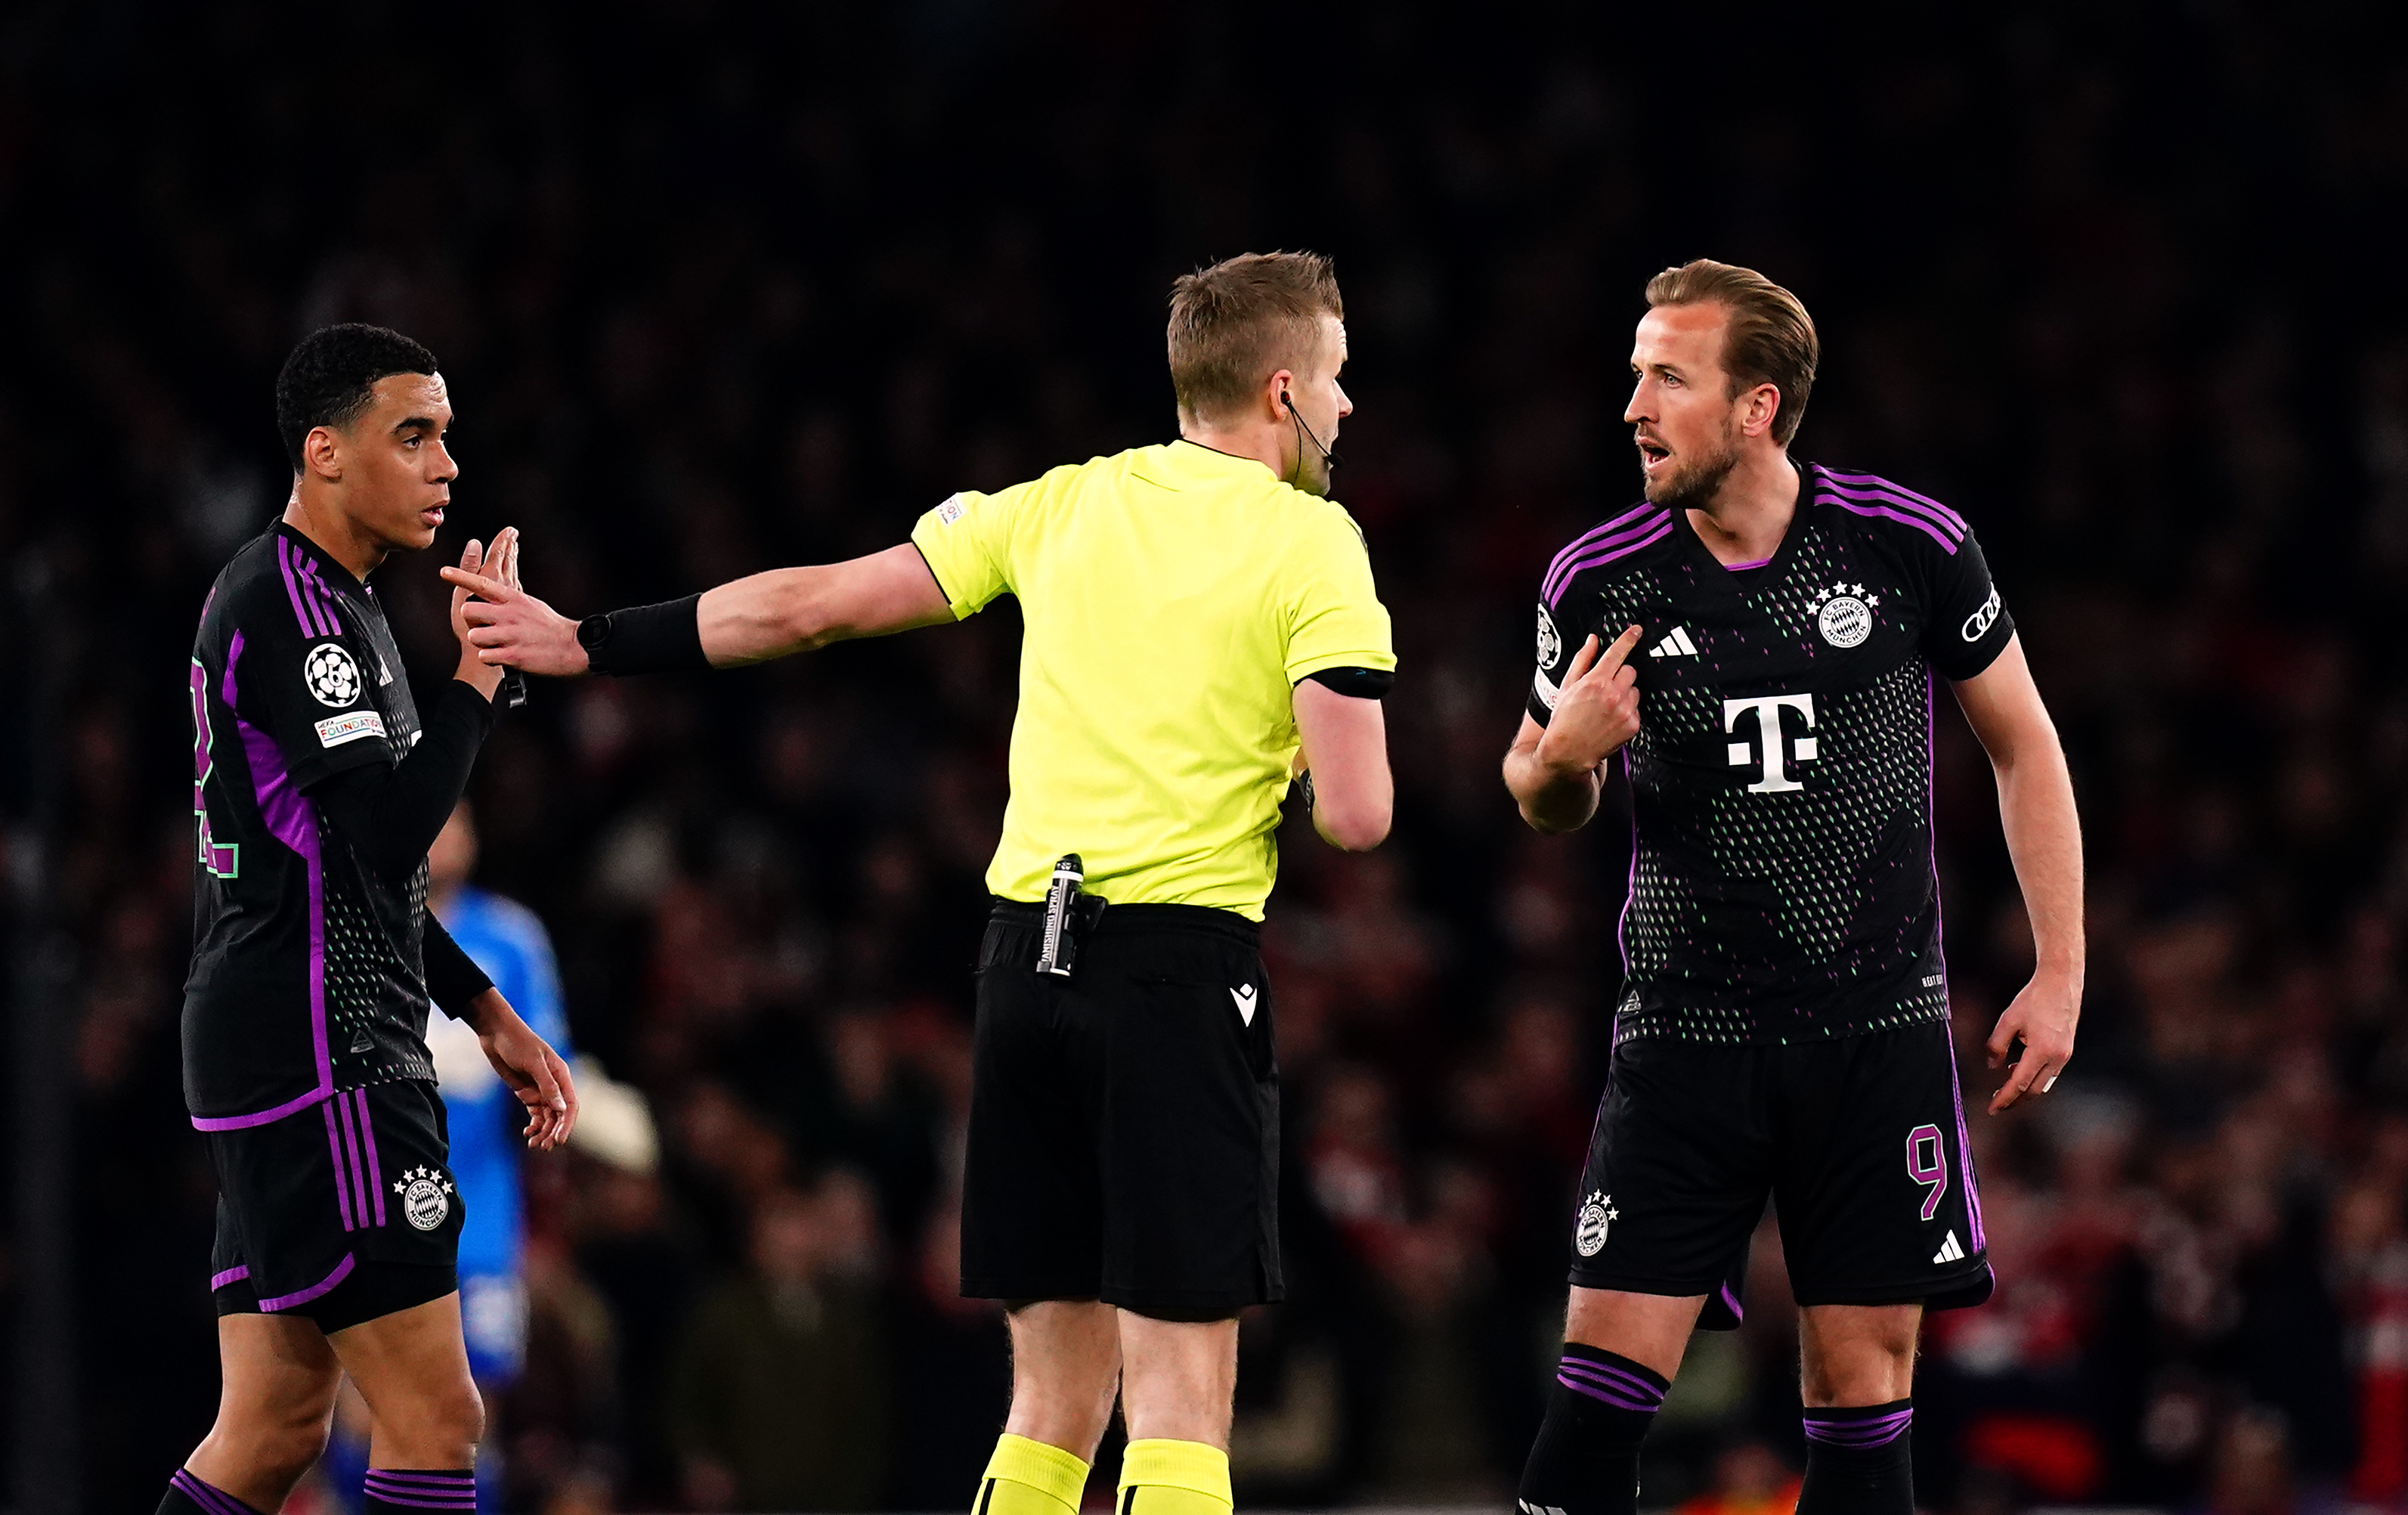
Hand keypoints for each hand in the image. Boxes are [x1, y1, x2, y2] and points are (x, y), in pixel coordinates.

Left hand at [441, 549, 590, 677]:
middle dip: (470, 620)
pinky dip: (489, 658)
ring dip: (479, 642)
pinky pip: (485, 656)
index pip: (482, 584)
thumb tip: (489, 591)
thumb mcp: (530, 603)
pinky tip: (501, 656)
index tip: (443, 571)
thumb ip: (507, 598)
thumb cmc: (549, 626)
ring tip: (493, 644)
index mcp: (514, 599)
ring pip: (474, 635)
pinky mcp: (514, 656)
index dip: (460, 577)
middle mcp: (510, 614)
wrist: (574, 647)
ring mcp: (512, 635)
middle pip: (469, 610)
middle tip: (482, 626)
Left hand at [467, 990, 579, 1148]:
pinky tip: (527, 1132)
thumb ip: (548, 1086)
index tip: (559, 1140)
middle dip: (553, 1131)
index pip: (570, 1105)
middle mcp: (554, 1085)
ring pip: (546, 1117)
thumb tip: (561, 1109)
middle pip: (559, 1114)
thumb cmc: (517, 1043)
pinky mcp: (526, 1092)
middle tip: (544, 1147)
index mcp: (561, 1076)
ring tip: (533, 1144)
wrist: (496, 1033)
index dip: (566, 1124)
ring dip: (542, 1131)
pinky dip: (533, 1124)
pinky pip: (534, 1113)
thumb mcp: (533, 1063)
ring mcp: (540, 1089)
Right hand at [1534, 625, 1643, 776]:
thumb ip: (1582, 659)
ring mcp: (1625, 710)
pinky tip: (1611, 719)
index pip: (1618, 653)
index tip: (1637, 630)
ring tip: (1607, 706)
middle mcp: (1613, 694)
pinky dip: (1627, 711)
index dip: (1629, 638)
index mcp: (1596, 681)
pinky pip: (1637, 708)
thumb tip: (1593, 639)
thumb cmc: (1564, 718)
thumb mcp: (1567, 686)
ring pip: (1635, 689)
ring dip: (1625, 693)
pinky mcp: (1632, 725)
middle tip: (1606, 687)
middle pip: (1630, 670)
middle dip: (1621, 674)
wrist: (1569, 752)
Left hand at [1985, 967, 2079, 1112]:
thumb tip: (1992, 1067)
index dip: (2004, 1099)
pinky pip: (2049, 1073)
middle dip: (2015, 1100)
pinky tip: (2017, 1069)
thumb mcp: (2008, 1020)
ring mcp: (2065, 1055)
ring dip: (2024, 1089)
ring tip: (2004, 1087)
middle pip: (2034, 1091)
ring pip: (2043, 1084)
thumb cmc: (2034, 998)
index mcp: (2042, 1051)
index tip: (1992, 1109)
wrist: (2061, 983)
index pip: (2019, 1084)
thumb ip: (1997, 1046)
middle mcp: (2057, 1057)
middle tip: (1996, 1104)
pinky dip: (2034, 1077)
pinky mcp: (2067, 1051)